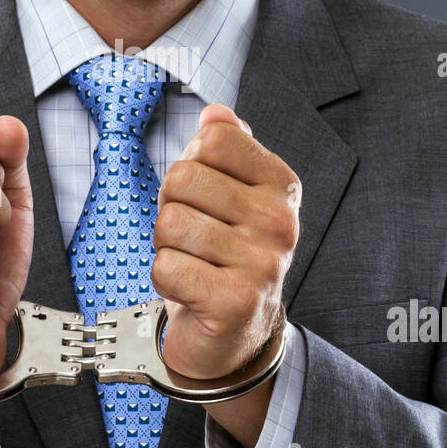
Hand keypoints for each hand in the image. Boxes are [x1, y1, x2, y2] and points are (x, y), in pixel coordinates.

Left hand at [151, 104, 300, 380]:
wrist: (236, 335)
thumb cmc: (226, 257)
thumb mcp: (233, 196)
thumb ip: (228, 149)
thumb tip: (216, 113)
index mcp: (281, 186)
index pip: (212, 140)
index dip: (190, 165)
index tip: (203, 197)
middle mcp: (279, 221)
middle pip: (183, 178)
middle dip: (171, 207)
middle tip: (193, 237)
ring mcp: (262, 262)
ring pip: (169, 222)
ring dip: (167, 246)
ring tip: (193, 263)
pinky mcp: (235, 301)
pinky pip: (165, 267)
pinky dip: (165, 279)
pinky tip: (190, 290)